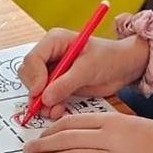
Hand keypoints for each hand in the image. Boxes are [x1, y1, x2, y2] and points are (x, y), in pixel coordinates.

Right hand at [17, 34, 148, 117]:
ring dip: (42, 102)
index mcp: (55, 41)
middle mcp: (50, 55)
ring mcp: (52, 70)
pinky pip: (45, 98)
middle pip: (29, 75)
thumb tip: (45, 98)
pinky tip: (59, 110)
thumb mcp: (88, 69)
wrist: (124, 68)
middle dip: (36, 92)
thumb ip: (66, 83)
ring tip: (54, 111)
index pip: (33, 59)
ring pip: (35, 88)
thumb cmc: (110, 58)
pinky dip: (49, 106)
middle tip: (45, 105)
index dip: (34, 77)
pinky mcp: (57, 85)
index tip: (40, 92)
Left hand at [23, 113, 152, 152]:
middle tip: (27, 152)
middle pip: (68, 140)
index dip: (50, 131)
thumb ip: (104, 127)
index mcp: (111, 120)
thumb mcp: (128, 124)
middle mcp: (110, 137)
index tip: (38, 138)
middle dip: (43, 146)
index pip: (72, 123)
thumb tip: (75, 136)